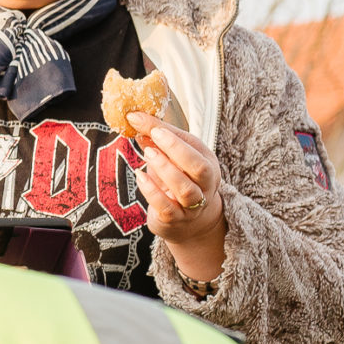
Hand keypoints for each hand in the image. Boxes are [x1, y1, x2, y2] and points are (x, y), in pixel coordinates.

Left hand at [128, 111, 227, 286]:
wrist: (189, 223)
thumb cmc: (179, 181)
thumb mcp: (173, 159)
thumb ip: (157, 141)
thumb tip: (136, 119)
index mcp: (207, 163)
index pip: (193, 145)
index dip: (171, 134)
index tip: (148, 123)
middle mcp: (205, 184)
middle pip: (199, 167)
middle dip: (176, 150)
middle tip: (153, 136)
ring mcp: (192, 205)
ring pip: (185, 189)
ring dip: (165, 169)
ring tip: (147, 153)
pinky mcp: (176, 219)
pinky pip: (166, 207)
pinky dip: (151, 191)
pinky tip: (140, 176)